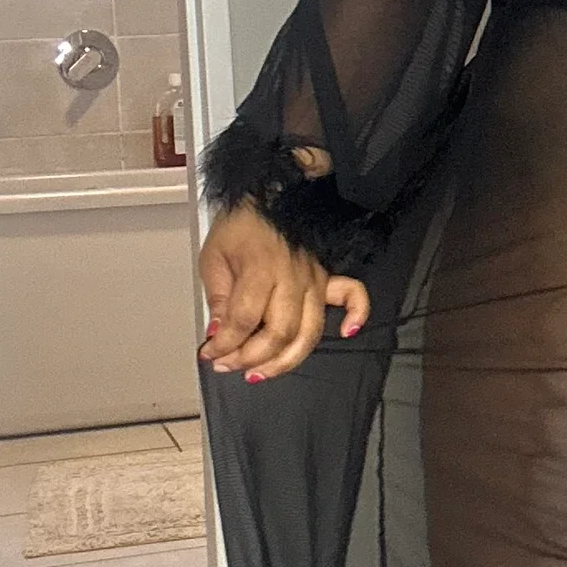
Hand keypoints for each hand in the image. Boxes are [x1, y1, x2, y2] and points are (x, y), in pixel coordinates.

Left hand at [197, 201, 370, 381]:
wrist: (268, 194)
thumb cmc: (240, 226)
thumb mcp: (213, 258)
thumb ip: (218, 299)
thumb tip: (219, 335)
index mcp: (260, 268)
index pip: (244, 320)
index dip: (224, 345)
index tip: (209, 353)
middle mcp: (291, 277)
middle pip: (278, 333)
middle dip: (250, 358)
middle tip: (228, 365)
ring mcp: (314, 278)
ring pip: (309, 332)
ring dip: (286, 360)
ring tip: (261, 372)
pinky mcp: (328, 277)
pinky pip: (353, 296)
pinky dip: (357, 316)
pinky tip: (346, 333)